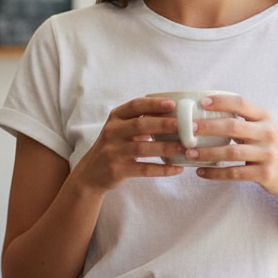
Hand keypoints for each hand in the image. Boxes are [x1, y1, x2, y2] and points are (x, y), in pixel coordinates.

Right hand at [71, 97, 185, 191]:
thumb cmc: (115, 146)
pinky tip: (177, 169)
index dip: (154, 104)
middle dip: (163, 124)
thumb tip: (175, 114)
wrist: (92, 173)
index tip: (173, 104)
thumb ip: (141, 121)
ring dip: (166, 147)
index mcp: (116, 118)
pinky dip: (162, 169)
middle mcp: (112, 132)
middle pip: (139, 125)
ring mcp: (114, 152)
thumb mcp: (122, 129)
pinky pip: (143, 169)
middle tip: (185, 126)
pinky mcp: (118, 170)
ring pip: (142, 148)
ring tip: (185, 148)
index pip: (135, 106)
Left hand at [181, 94, 277, 200]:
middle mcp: (267, 133)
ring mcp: (267, 154)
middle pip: (233, 127)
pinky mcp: (264, 174)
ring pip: (231, 152)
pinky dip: (215, 173)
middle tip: (189, 129)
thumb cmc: (269, 148)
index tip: (201, 102)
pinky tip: (200, 172)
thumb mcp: (262, 129)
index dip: (220, 101)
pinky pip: (234, 173)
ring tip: (189, 153)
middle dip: (208, 127)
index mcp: (264, 118)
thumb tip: (204, 113)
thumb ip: (242, 121)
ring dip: (207, 152)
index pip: (241, 103)